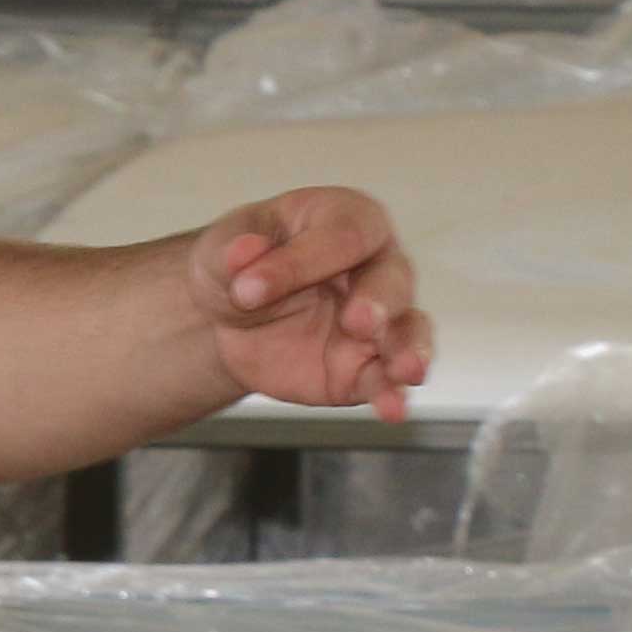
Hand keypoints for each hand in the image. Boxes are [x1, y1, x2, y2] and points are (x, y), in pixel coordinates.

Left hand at [192, 189, 432, 423]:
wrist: (229, 315)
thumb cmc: (241, 263)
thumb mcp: (223, 249)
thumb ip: (233, 251)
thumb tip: (243, 251)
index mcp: (348, 221)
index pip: (341, 237)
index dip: (299, 262)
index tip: (245, 288)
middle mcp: (377, 266)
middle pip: (392, 279)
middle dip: (378, 301)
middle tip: (356, 320)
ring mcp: (378, 321)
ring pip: (409, 330)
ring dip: (409, 349)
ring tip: (404, 369)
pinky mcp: (364, 367)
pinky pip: (386, 380)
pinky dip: (391, 395)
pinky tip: (392, 410)